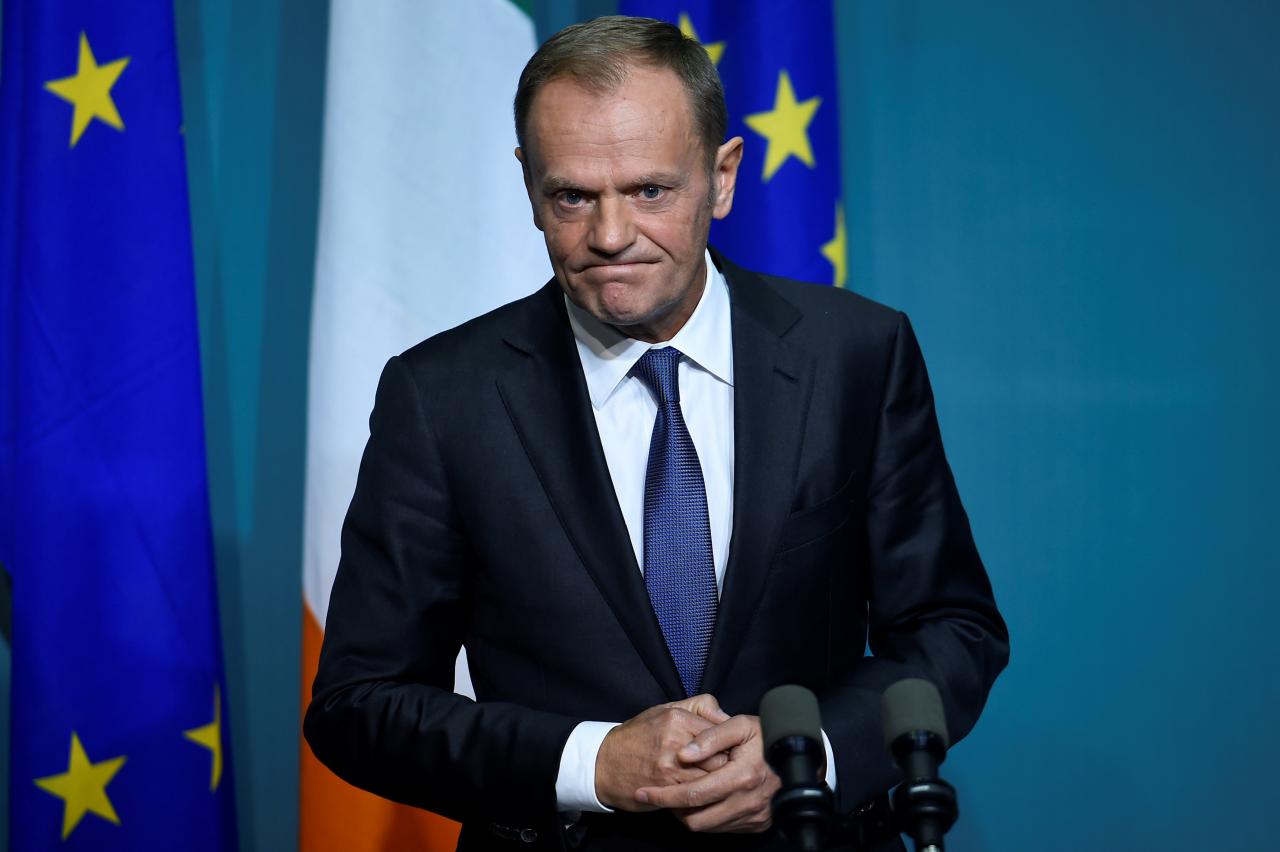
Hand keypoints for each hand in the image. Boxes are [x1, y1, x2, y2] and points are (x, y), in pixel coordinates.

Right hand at [594, 694, 730, 810]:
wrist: (602, 764)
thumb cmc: (636, 737)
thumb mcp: (663, 711)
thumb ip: (697, 707)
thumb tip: (726, 715)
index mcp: (677, 718)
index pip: (721, 732)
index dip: (730, 745)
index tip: (733, 752)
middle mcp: (675, 740)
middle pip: (721, 757)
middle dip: (728, 766)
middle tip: (731, 771)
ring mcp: (670, 767)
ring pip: (712, 778)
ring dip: (718, 784)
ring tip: (720, 785)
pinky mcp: (666, 789)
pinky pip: (696, 794)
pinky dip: (703, 796)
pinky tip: (704, 795)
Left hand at [634, 714, 780, 832]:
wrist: (801, 755)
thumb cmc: (768, 735)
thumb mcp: (740, 725)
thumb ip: (710, 736)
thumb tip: (684, 753)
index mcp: (741, 776)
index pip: (692, 795)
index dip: (663, 796)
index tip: (643, 792)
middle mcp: (747, 801)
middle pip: (696, 819)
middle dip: (672, 809)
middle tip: (658, 796)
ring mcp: (754, 815)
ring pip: (708, 827)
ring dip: (689, 814)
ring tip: (680, 795)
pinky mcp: (758, 823)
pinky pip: (724, 829)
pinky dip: (709, 817)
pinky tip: (703, 800)